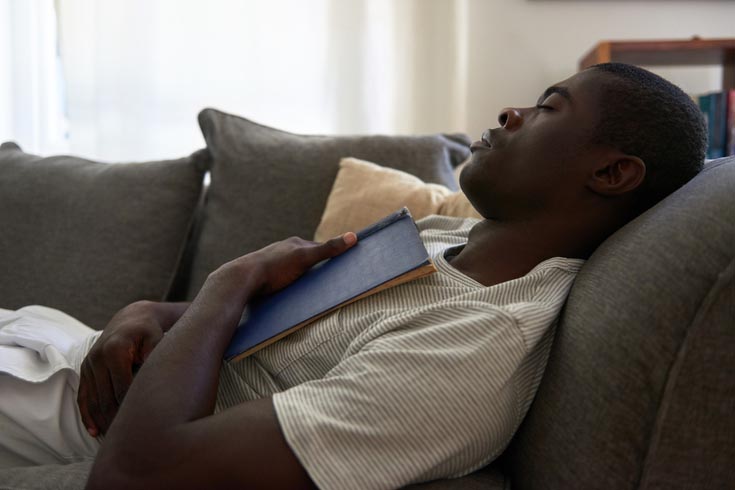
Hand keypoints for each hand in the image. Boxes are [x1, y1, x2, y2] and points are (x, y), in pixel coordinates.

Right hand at [77, 301, 187, 436]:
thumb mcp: (156, 337)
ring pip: (93, 400)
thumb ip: (155, 355)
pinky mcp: (85, 369)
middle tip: (130, 439)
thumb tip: (153, 377)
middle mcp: (98, 357)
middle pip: (106, 398)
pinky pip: (83, 396)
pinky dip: (88, 415)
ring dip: (101, 421)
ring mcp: (89, 364)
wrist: (131, 319)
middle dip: (116, 420)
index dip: (131, 408)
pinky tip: (94, 431)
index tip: (143, 426)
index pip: (123, 388)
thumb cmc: (149, 331)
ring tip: (114, 440)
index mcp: (116, 350)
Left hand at [245, 232, 357, 294]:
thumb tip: (353, 236)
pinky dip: (287, 285)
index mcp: (293, 244)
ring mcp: (271, 263)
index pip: (317, 248)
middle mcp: (282, 250)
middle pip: (304, 259)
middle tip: (325, 282)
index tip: (340, 267)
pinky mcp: (263, 277)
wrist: (243, 279)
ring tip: (307, 291)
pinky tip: (289, 294)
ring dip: (300, 279)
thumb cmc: (275, 268)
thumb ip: (329, 249)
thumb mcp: (305, 257)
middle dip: (314, 269)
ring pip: (291, 271)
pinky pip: (280, 280)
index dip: (329, 257)